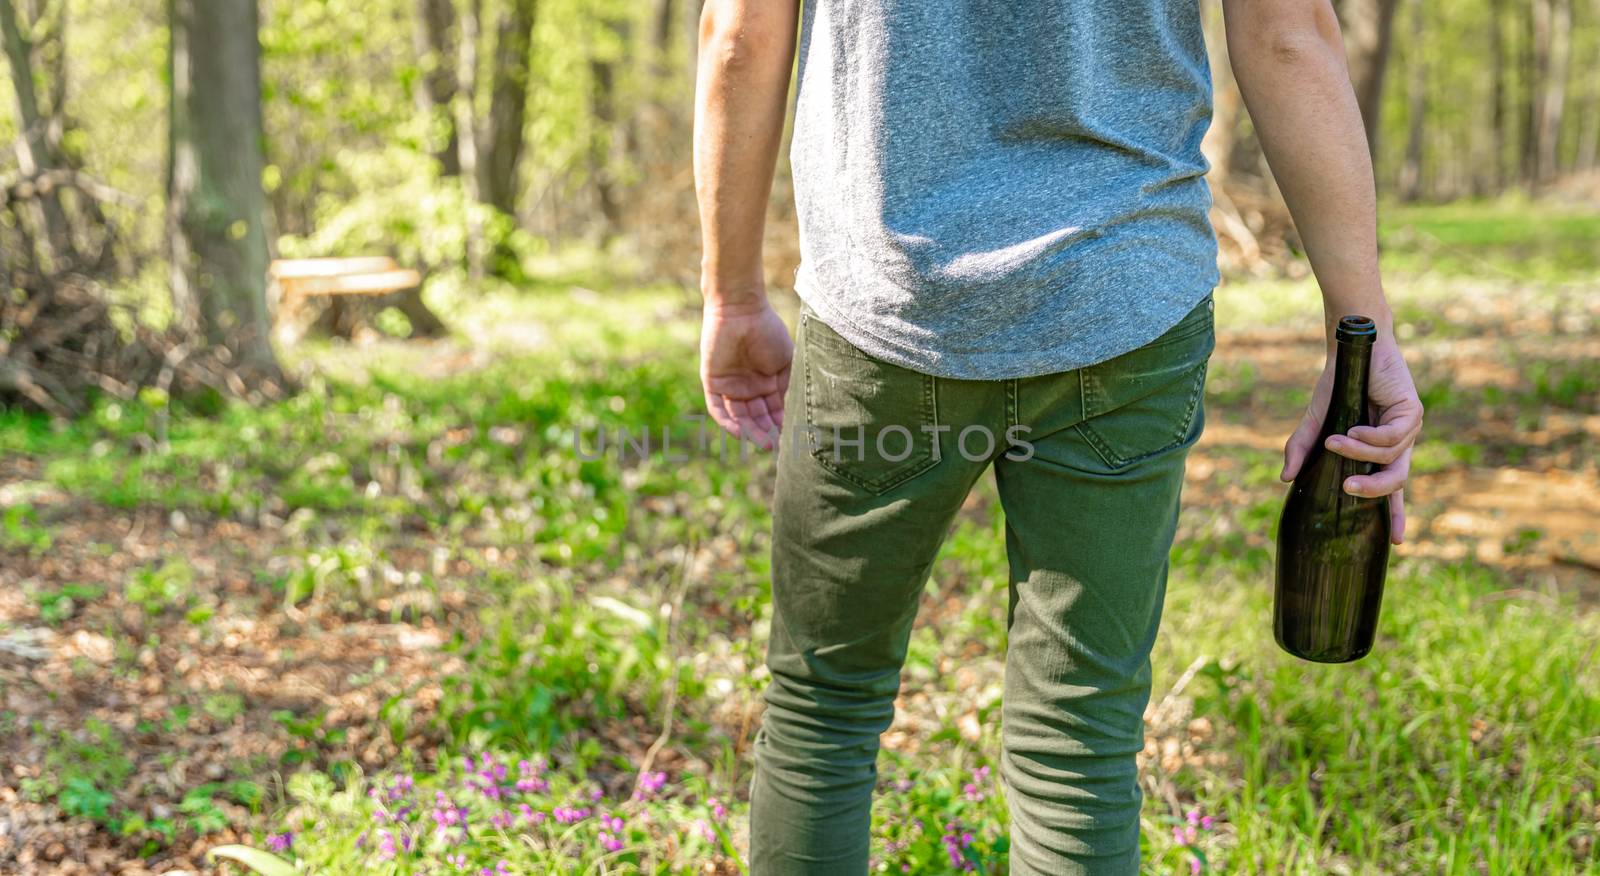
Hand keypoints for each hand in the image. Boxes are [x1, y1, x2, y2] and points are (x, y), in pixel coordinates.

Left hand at [700, 297, 792, 449]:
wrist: (742, 310)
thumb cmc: (768, 331)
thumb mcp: (786, 362)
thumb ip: (788, 386)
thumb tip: (794, 413)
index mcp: (766, 382)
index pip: (773, 409)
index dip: (781, 423)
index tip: (792, 437)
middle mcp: (748, 387)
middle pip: (756, 416)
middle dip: (766, 431)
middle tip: (776, 446)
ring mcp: (730, 385)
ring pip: (739, 415)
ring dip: (750, 431)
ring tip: (764, 443)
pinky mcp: (712, 382)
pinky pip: (718, 408)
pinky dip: (727, 421)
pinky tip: (739, 432)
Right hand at [1281, 331, 1423, 543]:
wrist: (1351, 349)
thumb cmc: (1336, 385)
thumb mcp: (1316, 423)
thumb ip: (1302, 450)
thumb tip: (1285, 479)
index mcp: (1383, 451)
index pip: (1393, 489)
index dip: (1395, 515)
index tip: (1395, 542)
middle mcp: (1401, 443)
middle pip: (1397, 481)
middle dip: (1374, 491)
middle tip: (1347, 489)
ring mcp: (1410, 427)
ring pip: (1390, 457)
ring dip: (1359, 453)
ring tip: (1334, 441)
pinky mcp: (1412, 410)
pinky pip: (1393, 436)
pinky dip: (1370, 437)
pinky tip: (1353, 429)